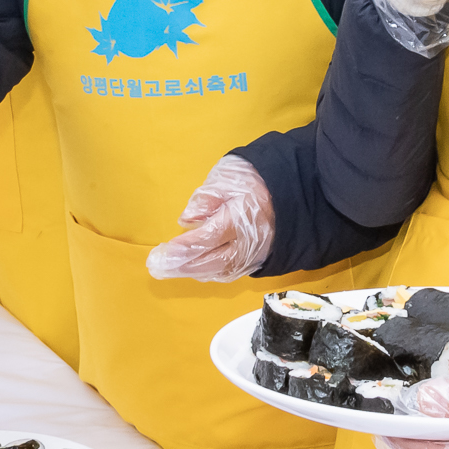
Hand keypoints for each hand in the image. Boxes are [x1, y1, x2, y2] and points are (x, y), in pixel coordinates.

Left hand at [144, 155, 274, 281]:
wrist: (292, 192)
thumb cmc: (255, 179)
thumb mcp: (230, 176)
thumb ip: (208, 196)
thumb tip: (187, 219)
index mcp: (242, 216)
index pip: (208, 237)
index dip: (183, 249)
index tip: (160, 254)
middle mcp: (248, 241)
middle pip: (211, 261)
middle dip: (181, 266)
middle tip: (156, 267)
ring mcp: (254, 254)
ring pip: (219, 270)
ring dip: (191, 271)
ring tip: (167, 269)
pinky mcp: (255, 261)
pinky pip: (228, 272)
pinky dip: (207, 272)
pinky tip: (191, 268)